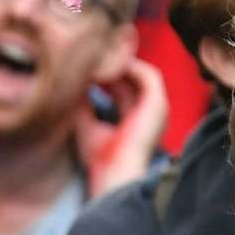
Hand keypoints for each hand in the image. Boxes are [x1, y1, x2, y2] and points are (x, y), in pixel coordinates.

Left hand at [78, 58, 169, 194]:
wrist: (115, 174)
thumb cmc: (101, 159)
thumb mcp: (87, 125)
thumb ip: (84, 104)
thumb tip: (75, 83)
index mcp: (134, 120)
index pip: (120, 91)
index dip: (104, 78)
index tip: (86, 71)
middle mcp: (148, 112)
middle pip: (131, 80)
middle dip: (111, 68)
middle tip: (91, 61)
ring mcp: (156, 107)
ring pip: (142, 74)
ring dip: (122, 65)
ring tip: (101, 60)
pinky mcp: (158, 103)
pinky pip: (149, 75)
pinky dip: (132, 66)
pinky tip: (111, 65)